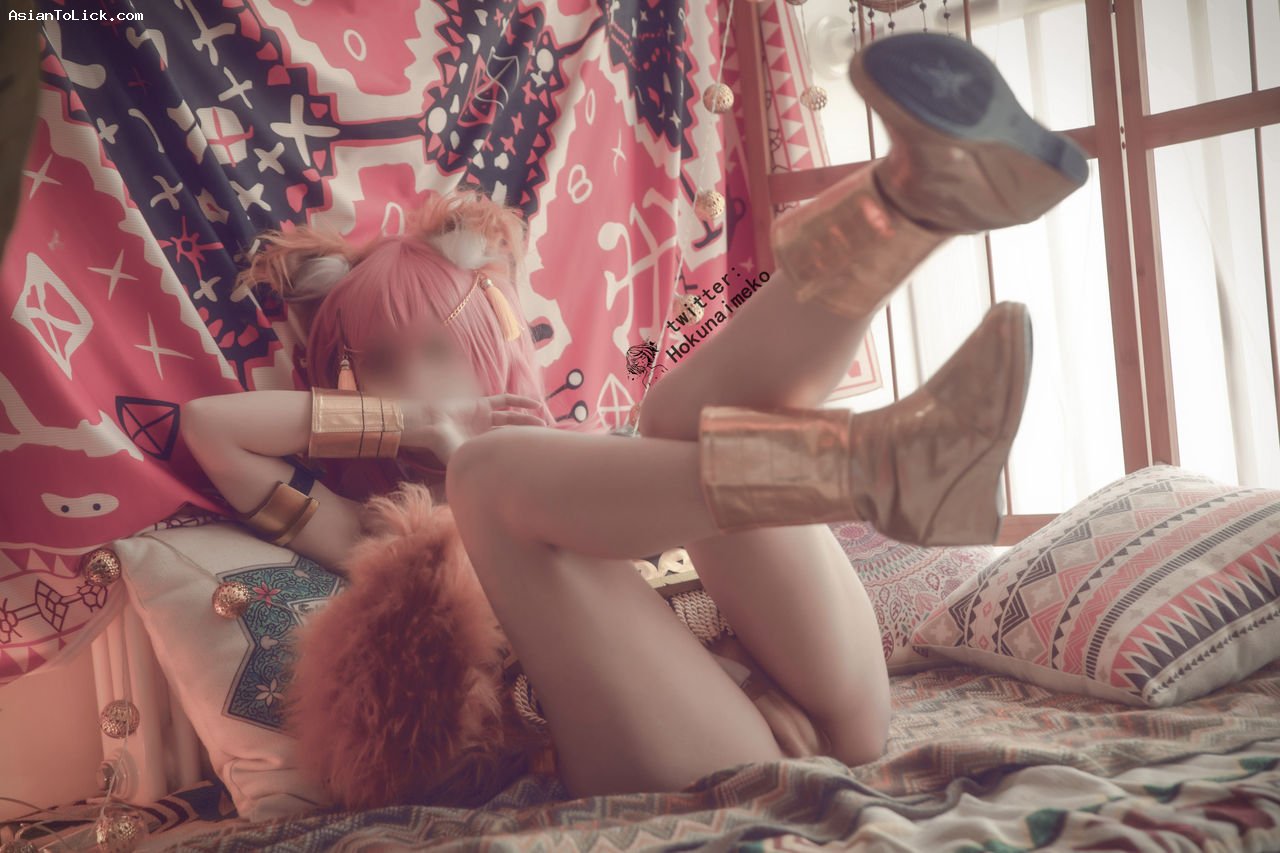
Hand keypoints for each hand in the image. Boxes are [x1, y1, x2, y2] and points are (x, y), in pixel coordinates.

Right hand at [400, 393, 546, 463]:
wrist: (432, 428)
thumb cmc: (446, 448)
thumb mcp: (466, 464)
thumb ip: (481, 474)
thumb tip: (501, 497)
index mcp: (481, 448)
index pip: (506, 449)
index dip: (522, 451)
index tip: (539, 454)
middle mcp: (484, 433)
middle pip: (512, 433)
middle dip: (528, 435)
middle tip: (546, 439)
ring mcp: (484, 417)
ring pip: (511, 418)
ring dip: (527, 419)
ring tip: (543, 423)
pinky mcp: (482, 404)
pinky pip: (504, 400)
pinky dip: (520, 401)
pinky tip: (536, 405)